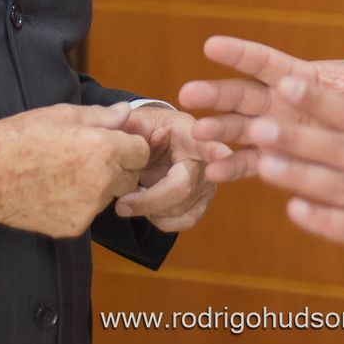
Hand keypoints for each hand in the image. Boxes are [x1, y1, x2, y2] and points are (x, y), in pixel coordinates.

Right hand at [0, 102, 148, 237]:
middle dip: (118, 168)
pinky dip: (78, 205)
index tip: (114, 144)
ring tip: (65, 174)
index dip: (129, 146)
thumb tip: (127, 112)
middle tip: (88, 159)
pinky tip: (54, 192)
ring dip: (98, 187)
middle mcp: (102, 180)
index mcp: (103, 148)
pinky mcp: (73, 227)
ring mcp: (88, 208)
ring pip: (109, 197)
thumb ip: (102, 116)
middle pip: (130, 177)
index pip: (141, 151)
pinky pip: (87, 214)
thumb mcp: (63, 114)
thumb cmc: (21, 137)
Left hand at [112, 104, 227, 231]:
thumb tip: (123, 126)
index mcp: (189, 132)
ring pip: (181, 209)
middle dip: (149, 200)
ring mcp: (207, 182)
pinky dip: (161, 220)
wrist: (152, 144)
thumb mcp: (133, 123)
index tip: (222, 155)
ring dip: (151, 209)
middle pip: (184, 187)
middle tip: (121, 204)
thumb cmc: (144, 130)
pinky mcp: (202, 201)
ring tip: (132, 197)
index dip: (215, 150)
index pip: (205, 141)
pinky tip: (148, 207)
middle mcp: (206, 158)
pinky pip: (185, 221)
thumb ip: (126, 125)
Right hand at [179, 35, 343, 182]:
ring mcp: (269, 130)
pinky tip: (212, 172)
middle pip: (240, 94)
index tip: (211, 45)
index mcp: (296, 78)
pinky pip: (246, 162)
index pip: (263, 62)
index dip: (238, 53)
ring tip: (198, 134)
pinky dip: (229, 166)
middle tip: (189, 94)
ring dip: (216, 129)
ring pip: (235, 127)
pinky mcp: (270, 157)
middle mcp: (275, 101)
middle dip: (214, 93)